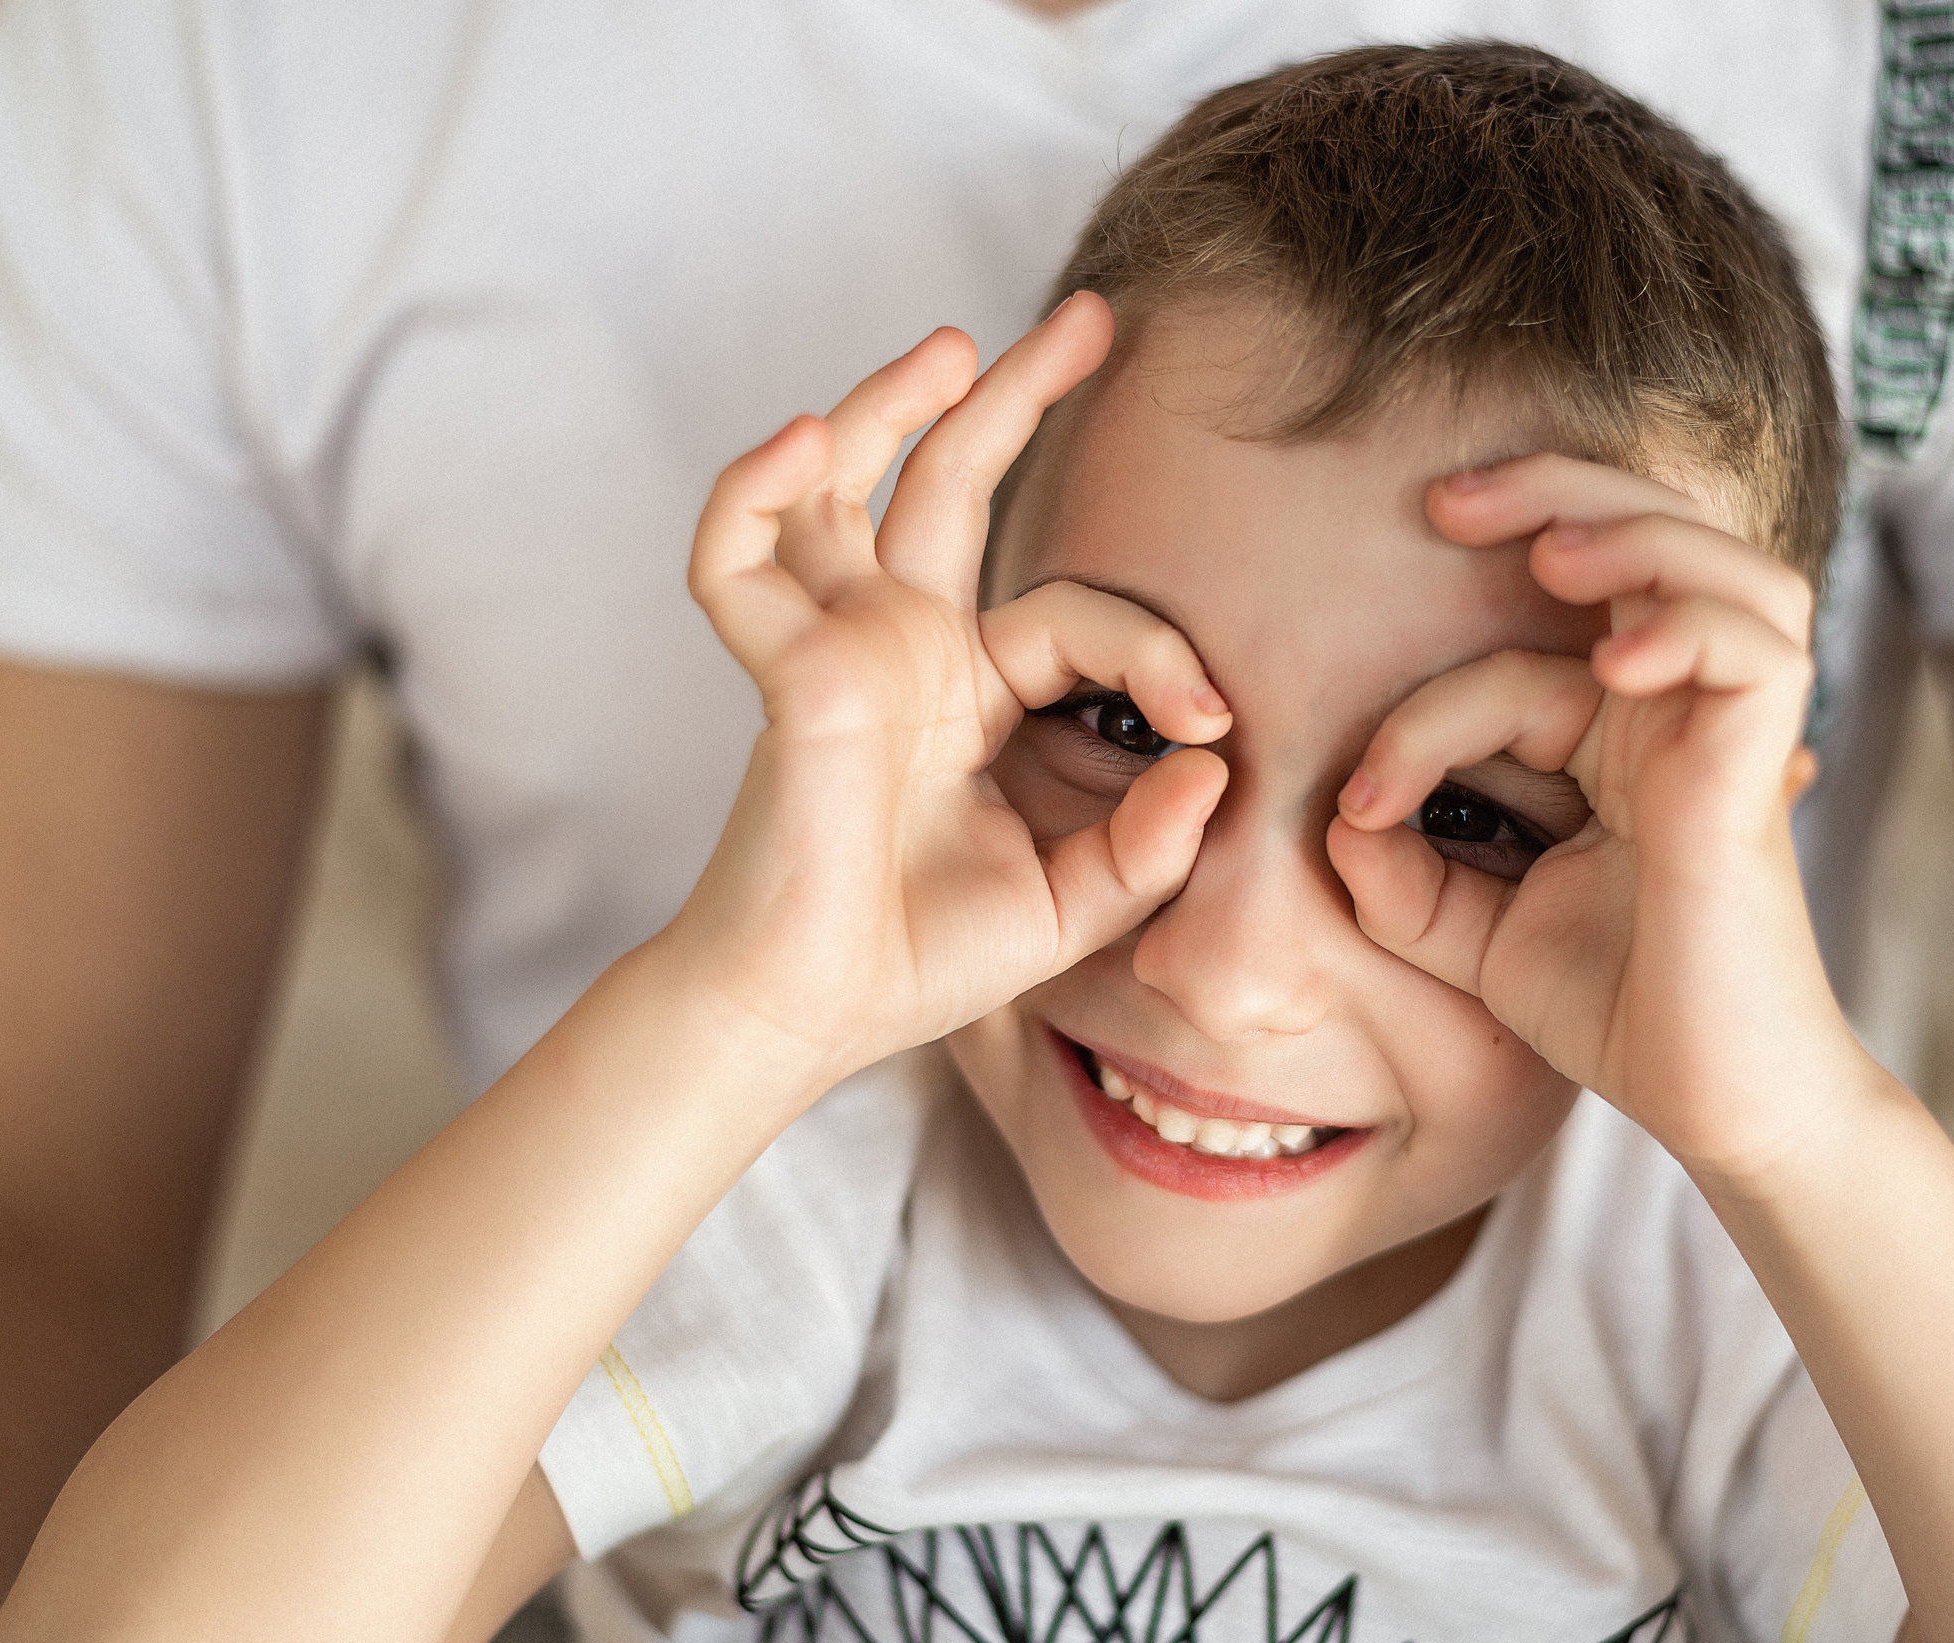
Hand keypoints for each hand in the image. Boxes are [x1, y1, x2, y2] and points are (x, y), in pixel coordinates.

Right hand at [664, 293, 1230, 1081]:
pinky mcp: (784, 673)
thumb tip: (1215, 764)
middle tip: (1092, 318)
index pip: (1073, 617)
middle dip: (1015, 398)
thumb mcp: (1073, 904)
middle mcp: (904, 651)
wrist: (817, 1014)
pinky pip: (738, 561)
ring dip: (888, 407)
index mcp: (971, 694)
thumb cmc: (924, 956)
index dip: (1154, 650)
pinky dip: (754, 496)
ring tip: (955, 345)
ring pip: (845, 492)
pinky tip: (806, 441)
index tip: (1212, 717)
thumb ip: (1147, 844)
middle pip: (952, 485)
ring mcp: (838, 650)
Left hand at [1326, 454, 1862, 1182]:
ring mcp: (1727, 738)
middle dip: (1552, 490)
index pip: (1518, 661)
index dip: (1422, 714)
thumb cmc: (1618, 1012)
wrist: (1711, 1103)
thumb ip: (1404, 881)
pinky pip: (1758, 653)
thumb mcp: (1476, 937)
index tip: (1357, 804)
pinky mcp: (1761, 774)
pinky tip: (1620, 659)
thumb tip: (1339, 824)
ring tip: (1555, 548)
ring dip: (1638, 532)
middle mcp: (1678, 717)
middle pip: (1647, 542)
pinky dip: (1694, 626)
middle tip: (1447, 498)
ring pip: (1724, 571)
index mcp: (1615, 738)